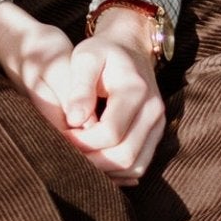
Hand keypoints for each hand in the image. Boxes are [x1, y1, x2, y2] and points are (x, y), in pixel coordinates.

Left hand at [0, 1, 166, 185]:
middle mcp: (153, 109)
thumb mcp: (85, 58)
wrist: (130, 48)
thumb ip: (80, 87)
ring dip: (105, 172)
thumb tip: (74, 120)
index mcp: (135, 89)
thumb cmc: (101, 52)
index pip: (110, 132)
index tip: (61, 138)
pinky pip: (140, 165)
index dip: (83, 143)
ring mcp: (158, 123)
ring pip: (135, 166)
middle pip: (125, 155)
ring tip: (78, 162)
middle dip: (93, 162)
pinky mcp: (157, 133)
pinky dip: (118, 172)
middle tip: (67, 157)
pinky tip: (95, 165)